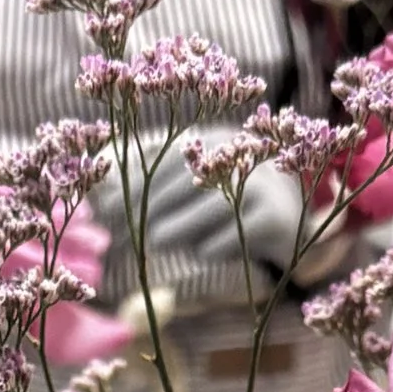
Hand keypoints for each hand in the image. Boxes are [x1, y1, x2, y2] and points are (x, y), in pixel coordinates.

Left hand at [99, 151, 306, 294]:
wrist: (291, 221)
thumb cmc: (227, 202)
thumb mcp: (197, 182)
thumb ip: (158, 181)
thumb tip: (102, 198)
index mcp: (212, 138)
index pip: (166, 157)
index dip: (132, 182)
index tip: (104, 207)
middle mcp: (237, 153)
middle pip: (185, 181)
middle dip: (150, 207)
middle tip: (126, 231)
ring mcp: (259, 185)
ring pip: (208, 207)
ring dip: (176, 227)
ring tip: (152, 242)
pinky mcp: (273, 219)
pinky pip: (233, 235)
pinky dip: (211, 247)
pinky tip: (198, 254)